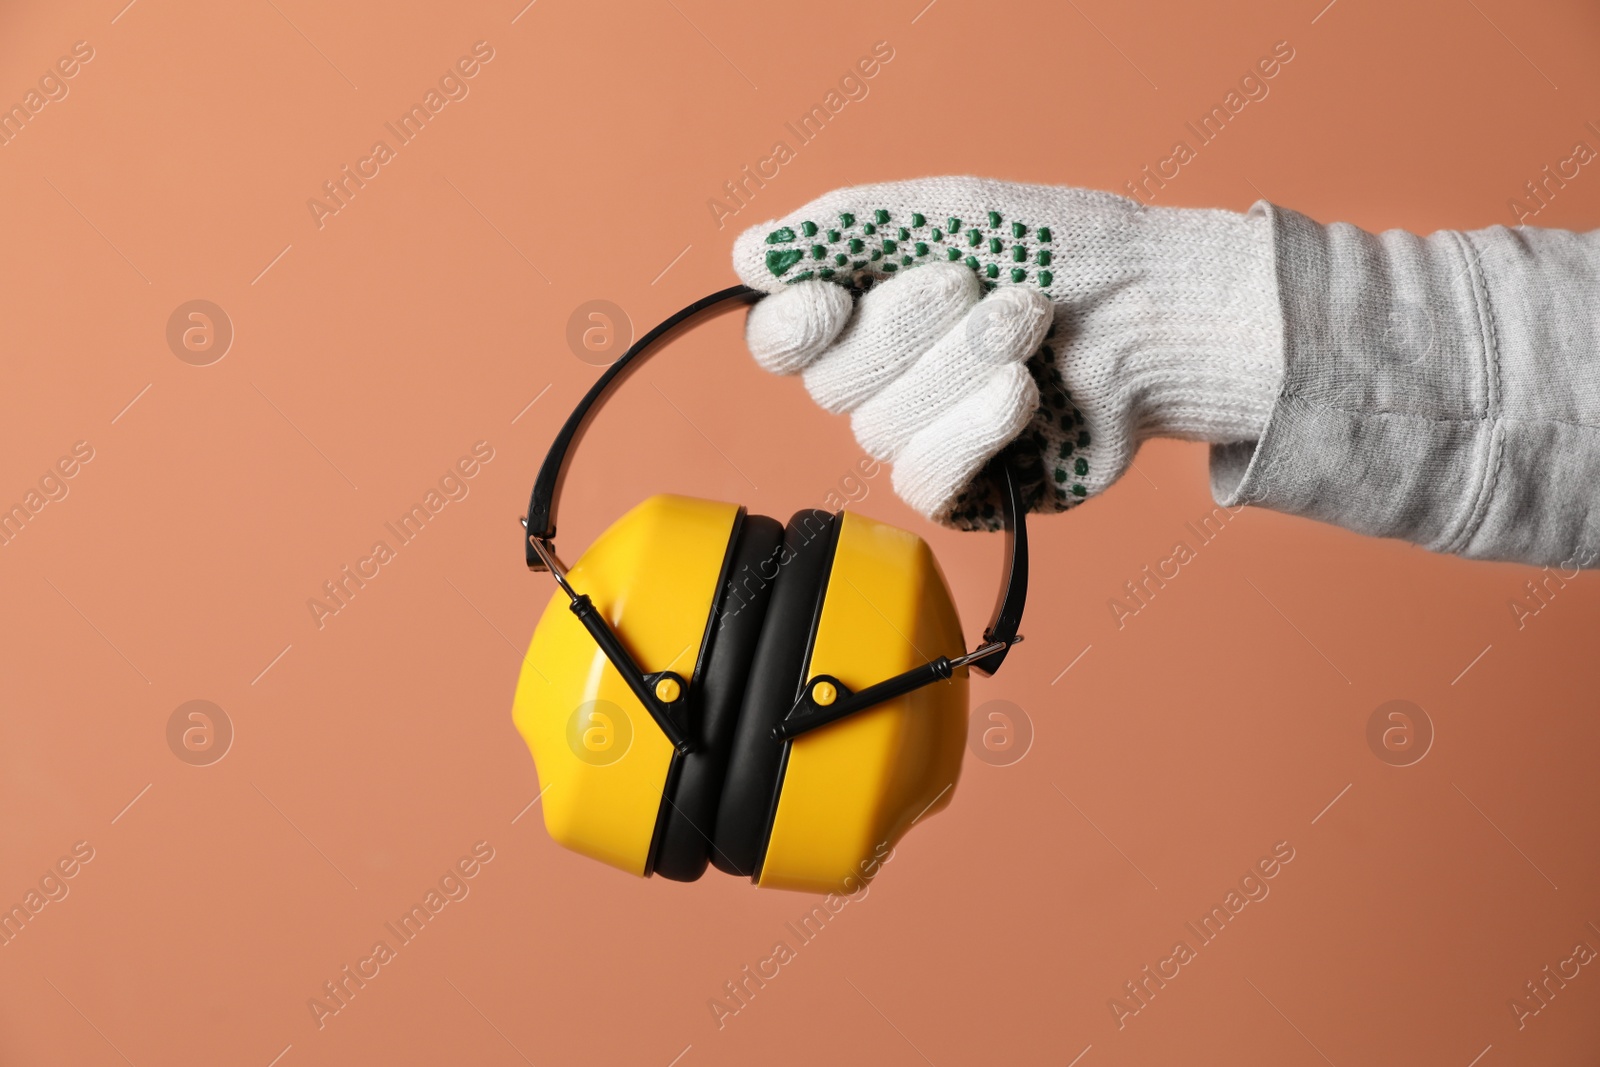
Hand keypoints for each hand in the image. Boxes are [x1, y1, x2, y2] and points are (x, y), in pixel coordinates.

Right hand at [732, 177, 1282, 527]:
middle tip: (990, 286)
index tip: (832, 298)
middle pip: (829, 382)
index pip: (779, 339)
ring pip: (881, 430)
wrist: (1165, 310)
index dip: (793, 327)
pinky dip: (971, 431)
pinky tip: (1023, 397)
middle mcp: (882, 376)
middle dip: (910, 328)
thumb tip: (751, 258)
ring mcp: (922, 435)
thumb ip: (849, 228)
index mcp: (865, 306)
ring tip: (1033, 324)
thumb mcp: (957, 211)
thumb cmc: (1069, 250)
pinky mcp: (968, 486)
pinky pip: (924, 480)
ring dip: (962, 367)